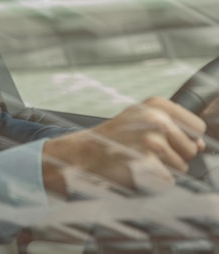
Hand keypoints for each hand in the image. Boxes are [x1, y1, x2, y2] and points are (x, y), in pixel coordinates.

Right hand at [42, 97, 205, 194]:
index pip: (198, 127)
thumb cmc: (114, 138)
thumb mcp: (141, 120)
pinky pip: (168, 181)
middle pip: (192, 150)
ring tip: (138, 159)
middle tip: (144, 150)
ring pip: (182, 167)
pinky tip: (136, 170)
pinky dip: (154, 182)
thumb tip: (201, 146)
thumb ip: (175, 127)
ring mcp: (152, 141)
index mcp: (156, 104)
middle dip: (174, 156)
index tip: (163, 138)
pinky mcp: (148, 163)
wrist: (83, 153)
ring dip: (162, 169)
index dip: (184, 138)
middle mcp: (156, 119)